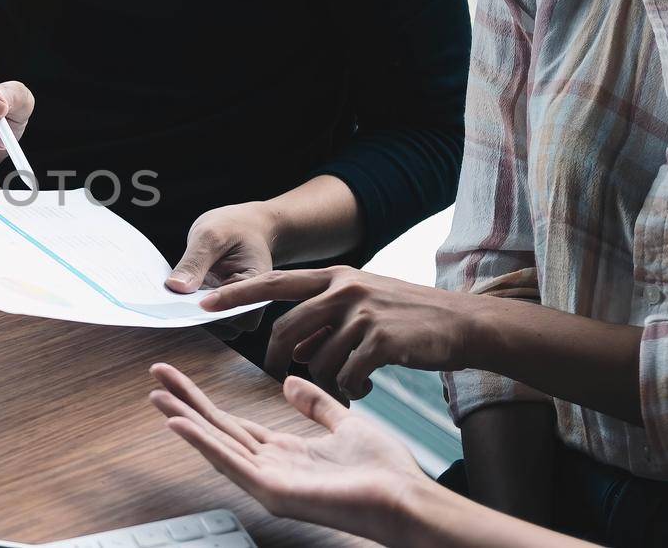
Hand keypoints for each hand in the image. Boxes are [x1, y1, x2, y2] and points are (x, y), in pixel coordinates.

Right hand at [147, 364, 424, 544]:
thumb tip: (289, 382)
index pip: (232, 423)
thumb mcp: (346, 425)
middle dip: (185, 403)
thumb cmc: (384, 472)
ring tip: (157, 397)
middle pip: (216, 430)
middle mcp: (269, 467)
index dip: (203, 401)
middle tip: (155, 378)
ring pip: (216, 444)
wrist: (404, 498)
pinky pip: (231, 463)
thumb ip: (316, 405)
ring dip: (184, 420)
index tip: (179, 379)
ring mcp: (267, 481)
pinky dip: (203, 443)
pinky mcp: (272, 491)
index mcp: (284, 452)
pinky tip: (181, 425)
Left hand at [164, 203, 279, 338]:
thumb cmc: (234, 227)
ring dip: (189, 313)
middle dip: (194, 312)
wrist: (245, 227)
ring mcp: (235, 308)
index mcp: (259, 285)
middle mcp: (250, 303)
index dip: (204, 308)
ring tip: (173, 296)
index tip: (179, 302)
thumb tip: (176, 287)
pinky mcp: (221, 309)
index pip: (232, 309)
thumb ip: (195, 261)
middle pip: (220, 323)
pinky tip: (178, 295)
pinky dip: (188, 308)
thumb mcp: (212, 235)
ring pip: (210, 325)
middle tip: (169, 300)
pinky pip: (203, 317)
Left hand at [202, 266, 482, 398]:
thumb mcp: (362, 304)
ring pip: (315, 359)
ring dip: (326, 380)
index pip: (274, 281)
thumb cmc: (406, 318)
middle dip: (274, 359)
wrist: (463, 323)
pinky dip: (352, 389)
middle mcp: (345, 289)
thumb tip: (290, 349)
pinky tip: (365, 390)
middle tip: (276, 377)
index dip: (237, 292)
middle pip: (285, 329)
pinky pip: (346, 376)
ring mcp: (364, 313)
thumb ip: (323, 320)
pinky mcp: (382, 340)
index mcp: (335, 277)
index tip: (204, 302)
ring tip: (348, 385)